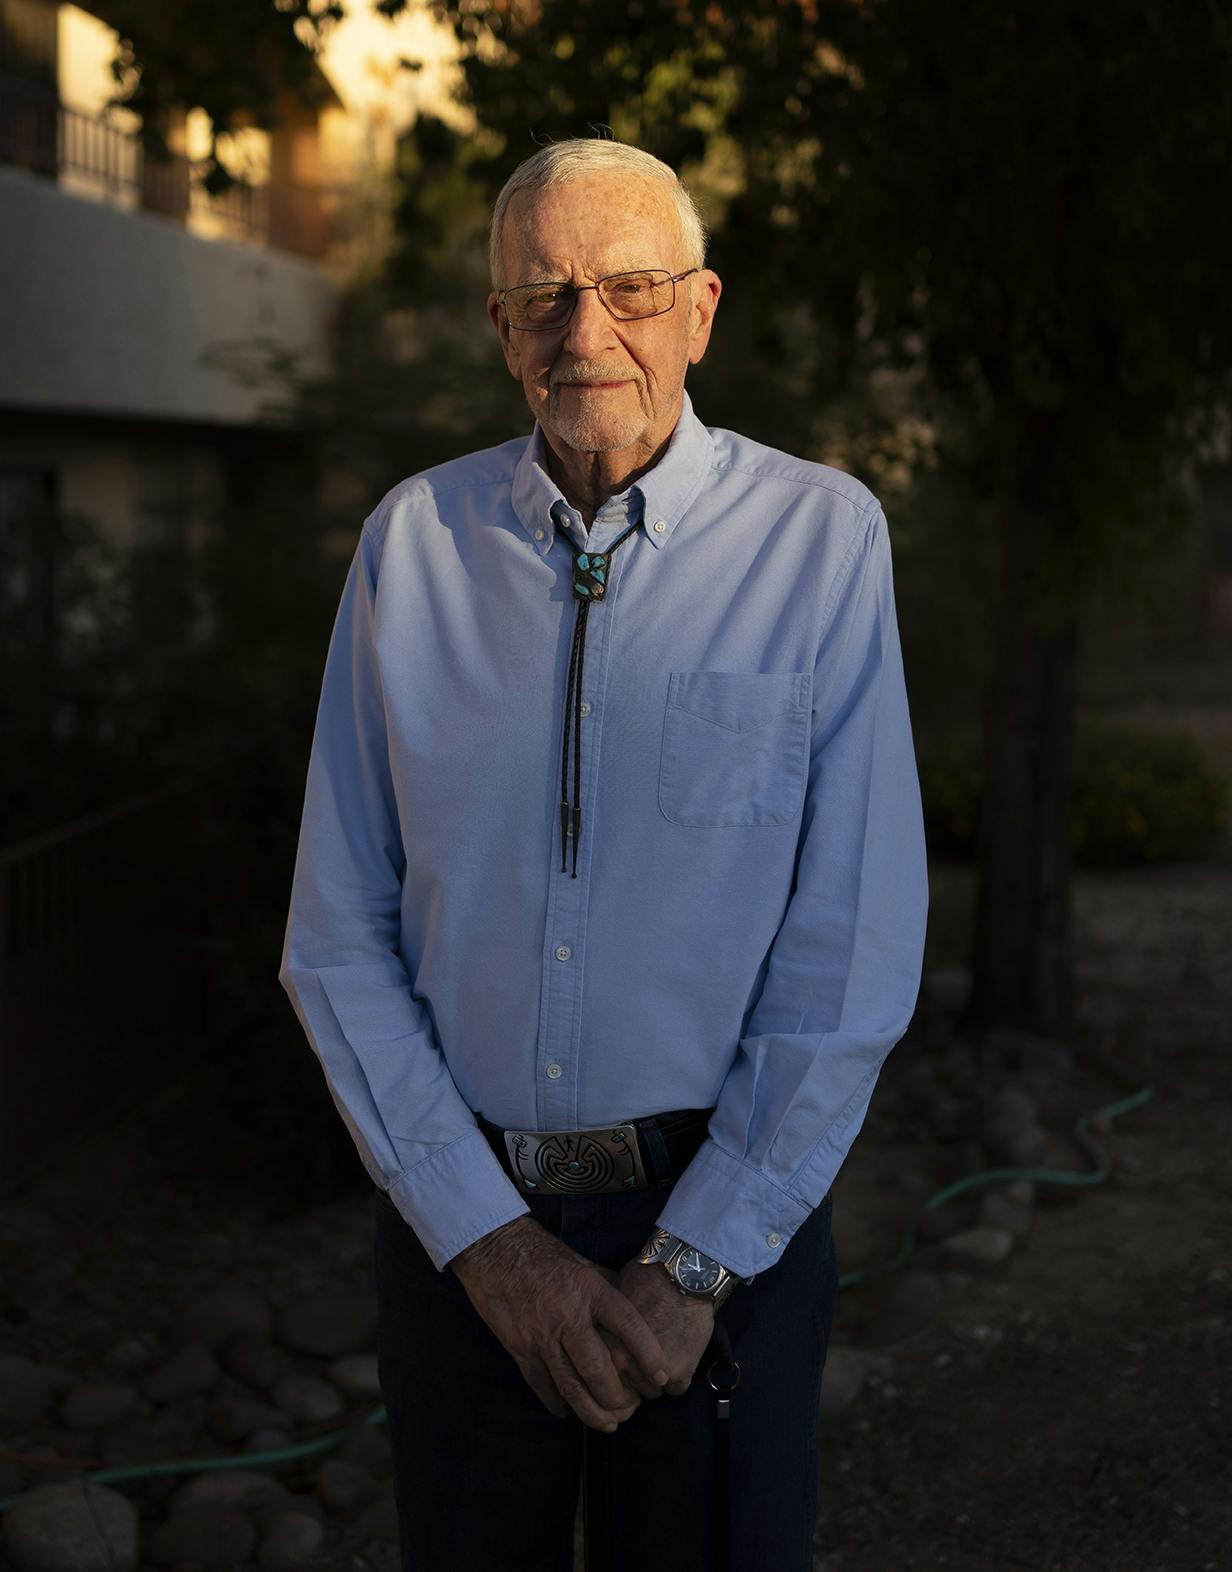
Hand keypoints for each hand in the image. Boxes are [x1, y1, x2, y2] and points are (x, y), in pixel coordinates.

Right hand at [449, 1217, 670, 1431]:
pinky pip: (542, 1386)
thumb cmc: (543, 1254)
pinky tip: (570, 1411)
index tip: (661, 1375)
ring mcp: (541, 1335)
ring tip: (610, 1423)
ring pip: (571, 1387)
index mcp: (589, 1289)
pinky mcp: (519, 1348)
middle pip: (598, 1369)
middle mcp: (568, 1315)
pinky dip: (558, 1404)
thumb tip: (637, 1310)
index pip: (628, 1326)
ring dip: (593, 1412)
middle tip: (632, 1408)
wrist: (494, 1248)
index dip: (649, 1354)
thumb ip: (608, 1288)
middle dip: (619, 1398)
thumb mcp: (584, 1264)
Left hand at [598, 1260, 715, 1401]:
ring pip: (652, 1391)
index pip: (603, 1377)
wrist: (682, 1275)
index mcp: (603, 1346)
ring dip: (658, 1377)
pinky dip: (681, 1375)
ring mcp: (651, 1373)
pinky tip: (682, 1351)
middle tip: (647, 1353)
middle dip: (636, 1376)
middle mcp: (623, 1364)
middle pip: (627, 1388)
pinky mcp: (678, 1375)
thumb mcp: (611, 1301)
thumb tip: (593, 1344)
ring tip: (667, 1348)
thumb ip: (602, 1329)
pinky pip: (676, 1389)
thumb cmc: (646, 1280)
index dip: (615, 1368)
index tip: (624, 1358)